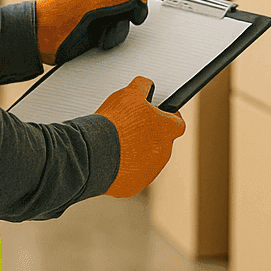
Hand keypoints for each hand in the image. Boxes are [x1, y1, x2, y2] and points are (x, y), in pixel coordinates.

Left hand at [36, 0, 148, 64]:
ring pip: (118, 24)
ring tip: (99, 38)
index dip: (134, 4)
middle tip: (108, 29)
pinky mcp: (91, 30)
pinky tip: (96, 43)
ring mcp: (94, 14)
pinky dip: (106, 40)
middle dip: (120, 22)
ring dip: (112, 34)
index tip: (136, 16)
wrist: (34, 40)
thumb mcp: (90, 5)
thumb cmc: (55, 18)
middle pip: (125, 9)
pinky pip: (109, 34)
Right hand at [95, 76, 184, 198]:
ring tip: (117, 143)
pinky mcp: (133, 186)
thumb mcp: (128, 93)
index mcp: (167, 130)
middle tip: (130, 128)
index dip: (168, 117)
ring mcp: (149, 172)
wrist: (92, 154)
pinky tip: (110, 158)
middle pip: (161, 143)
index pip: (178, 123)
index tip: (159, 114)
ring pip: (147, 161)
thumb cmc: (113, 124)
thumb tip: (146, 84)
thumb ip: (142, 86)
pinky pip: (131, 175)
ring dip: (137, 153)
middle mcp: (163, 153)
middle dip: (149, 136)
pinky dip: (124, 169)